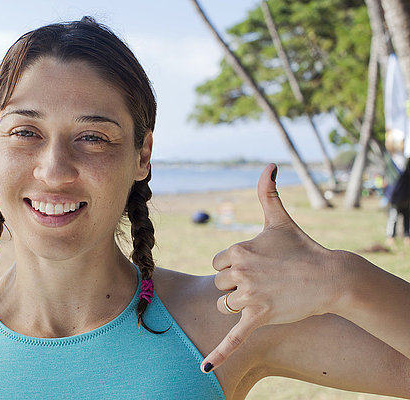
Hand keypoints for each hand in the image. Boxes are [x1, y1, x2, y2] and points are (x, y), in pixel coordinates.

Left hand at [201, 163, 336, 372]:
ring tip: (264, 297)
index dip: (233, 266)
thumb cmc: (301, 247)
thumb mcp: (279, 219)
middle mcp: (240, 271)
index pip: (217, 262)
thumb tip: (269, 165)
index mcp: (238, 248)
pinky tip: (204, 368)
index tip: (255, 266)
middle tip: (264, 282)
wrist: (330, 276)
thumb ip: (267, 193)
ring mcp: (250, 296)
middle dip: (236, 285)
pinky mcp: (259, 317)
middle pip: (219, 284)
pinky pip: (234, 336)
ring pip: (225, 305)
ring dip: (238, 304)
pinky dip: (219, 353)